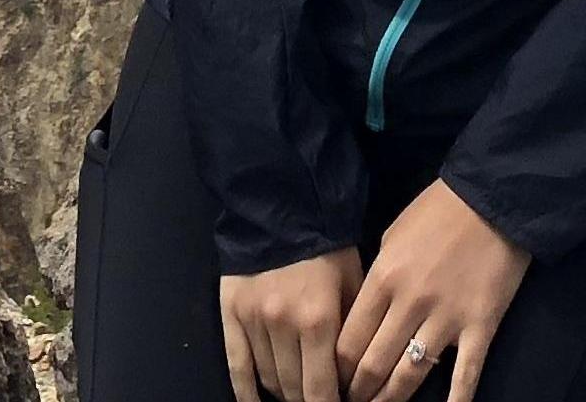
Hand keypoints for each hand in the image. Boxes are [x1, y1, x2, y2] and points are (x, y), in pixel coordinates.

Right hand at [221, 248, 361, 401]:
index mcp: (318, 321)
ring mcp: (253, 322)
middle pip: (294, 390)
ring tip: (296, 389)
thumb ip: (354, 332)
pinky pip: (237, 366)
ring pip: (269, 380)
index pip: (322, 392)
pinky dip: (246, 393)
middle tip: (320, 392)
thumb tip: (355, 378)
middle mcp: (283, 327)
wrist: (283, 204)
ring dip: (285, 392)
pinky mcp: (230, 314)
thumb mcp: (353, 283)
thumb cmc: (326, 246)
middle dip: (309, 399)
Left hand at [337, 180, 530, 401]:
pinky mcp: (479, 328)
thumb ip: (379, 276)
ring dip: (391, 400)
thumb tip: (366, 314)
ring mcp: (446, 319)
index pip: (349, 338)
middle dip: (358, 391)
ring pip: (409, 376)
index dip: (338, 369)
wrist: (491, 197)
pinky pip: (464, 376)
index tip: (334, 381)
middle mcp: (409, 303)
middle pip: (374, 364)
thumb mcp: (393, 235)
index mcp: (383, 278)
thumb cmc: (438, 211)